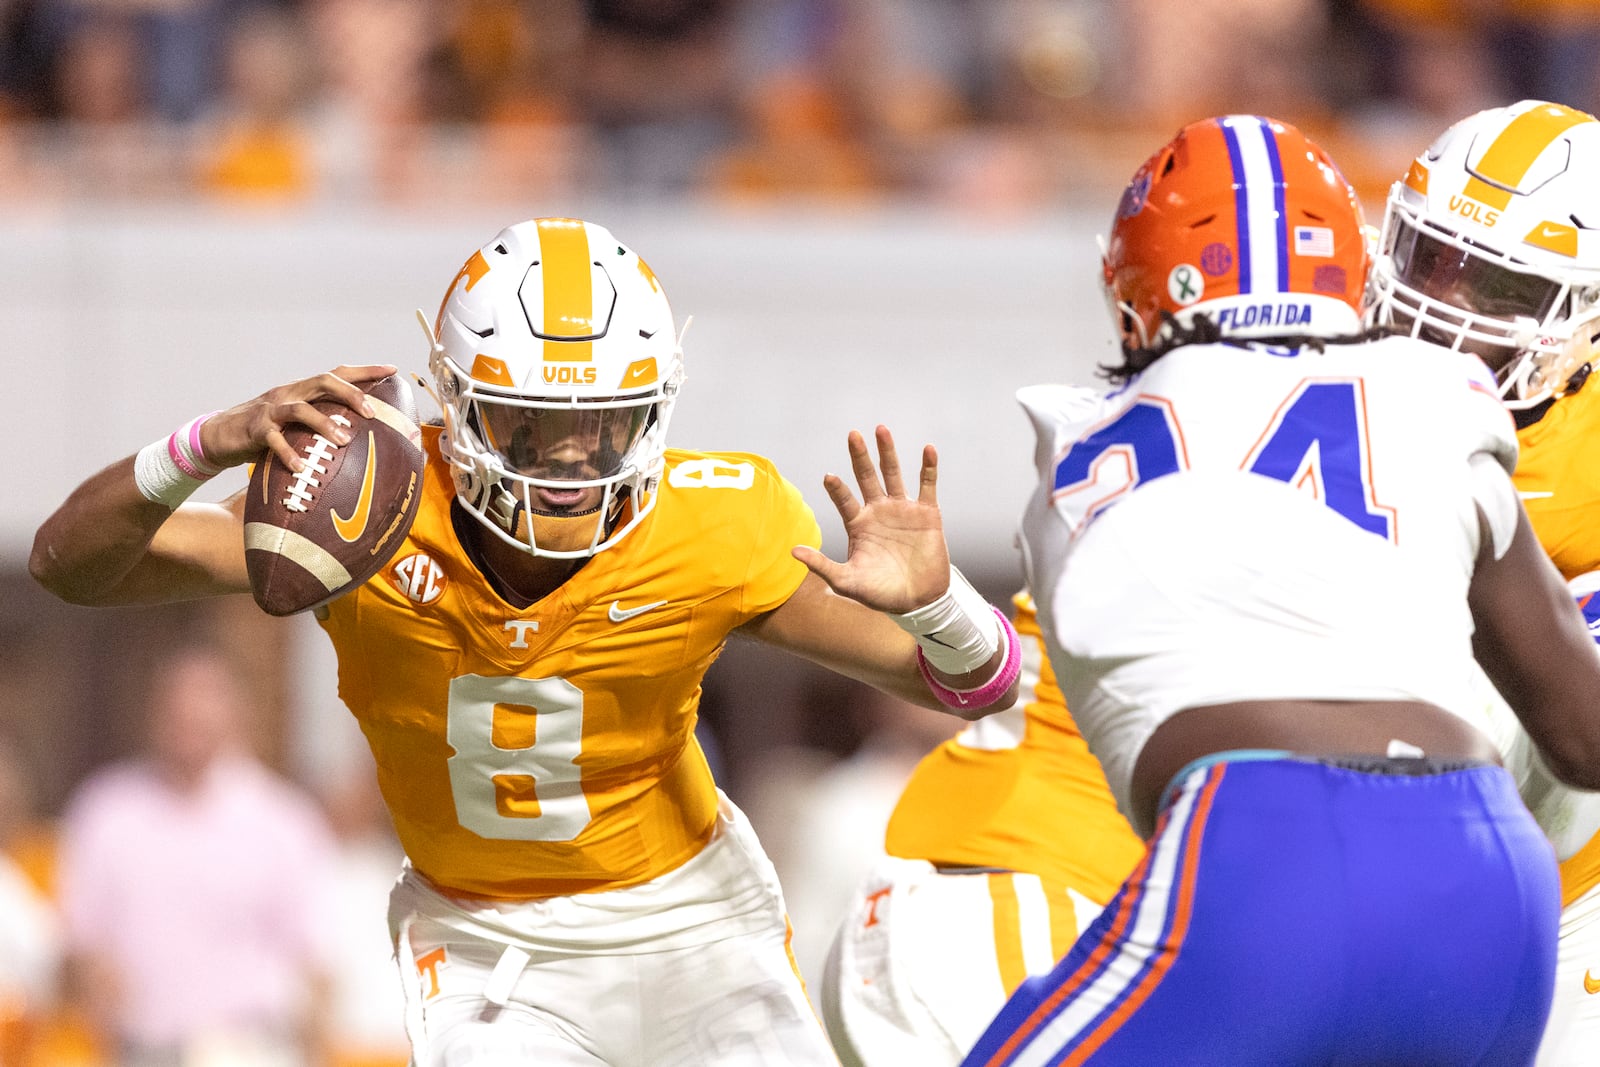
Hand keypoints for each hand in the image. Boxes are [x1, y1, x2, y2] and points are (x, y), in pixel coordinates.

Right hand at [198, 364, 397, 470]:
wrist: (219, 437)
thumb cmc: (267, 434)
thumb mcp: (296, 426)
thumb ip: (322, 427)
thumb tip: (363, 443)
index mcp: (302, 391)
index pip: (337, 373)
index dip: (365, 370)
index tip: (392, 369)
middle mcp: (288, 394)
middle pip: (323, 382)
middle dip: (350, 394)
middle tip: (371, 413)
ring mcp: (271, 410)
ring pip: (300, 409)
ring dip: (324, 423)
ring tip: (344, 441)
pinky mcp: (255, 430)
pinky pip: (274, 440)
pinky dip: (289, 453)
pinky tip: (302, 468)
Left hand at [793, 425, 951, 612]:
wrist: (918, 601)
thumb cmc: (880, 593)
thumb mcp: (846, 581)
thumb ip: (822, 565)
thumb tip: (792, 552)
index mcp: (858, 524)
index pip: (844, 500)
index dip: (837, 488)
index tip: (829, 476)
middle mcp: (878, 511)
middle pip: (867, 477)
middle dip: (860, 456)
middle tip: (852, 434)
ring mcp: (903, 510)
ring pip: (894, 474)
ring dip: (888, 452)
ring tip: (881, 429)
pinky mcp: (927, 513)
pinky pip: (927, 485)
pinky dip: (928, 468)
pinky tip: (928, 449)